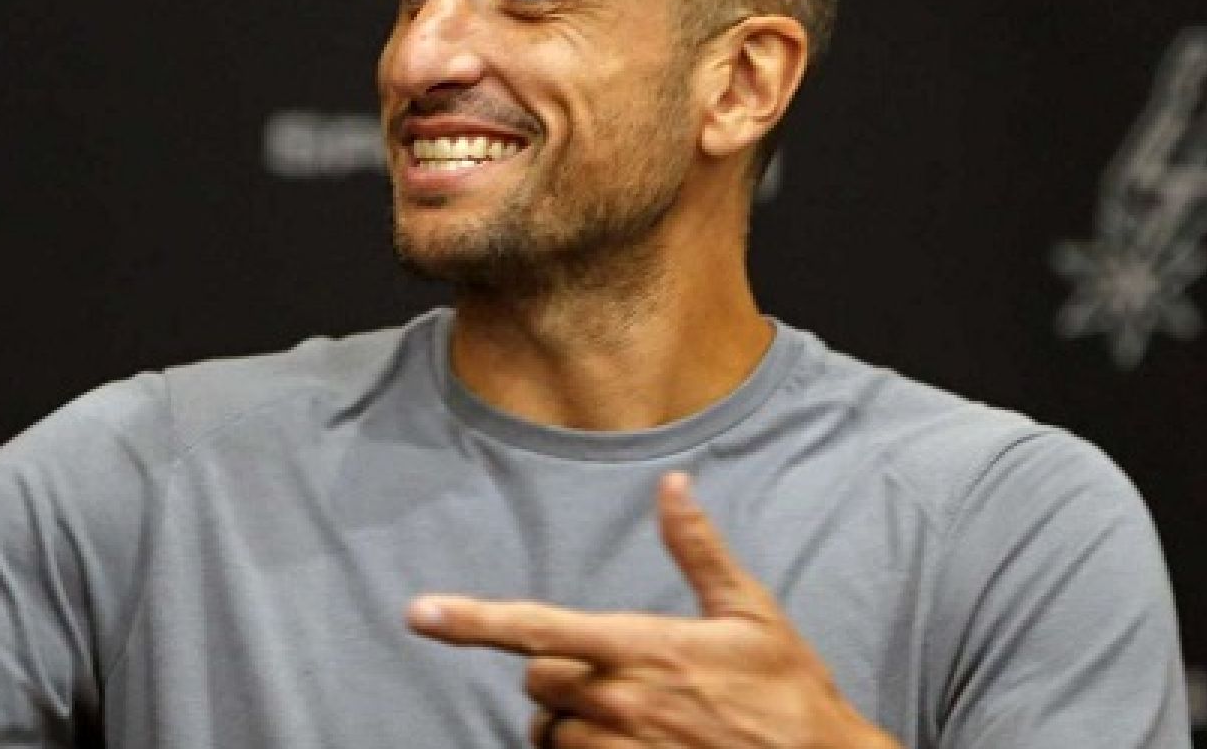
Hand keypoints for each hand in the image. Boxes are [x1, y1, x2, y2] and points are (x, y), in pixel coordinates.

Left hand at [407, 472, 900, 747]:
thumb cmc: (786, 692)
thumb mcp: (750, 612)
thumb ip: (699, 550)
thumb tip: (674, 485)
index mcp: (641, 648)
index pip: (537, 630)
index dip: (472, 620)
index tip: (420, 612)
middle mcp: (620, 703)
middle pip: (536, 684)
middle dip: (557, 679)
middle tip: (612, 678)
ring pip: (549, 737)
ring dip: (571, 728)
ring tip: (629, 723)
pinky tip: (622, 747)